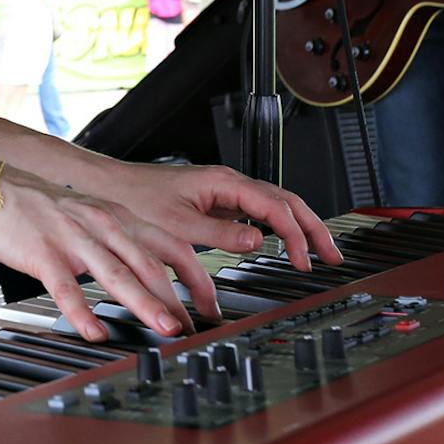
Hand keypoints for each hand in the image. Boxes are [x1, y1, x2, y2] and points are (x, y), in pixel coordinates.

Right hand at [0, 168, 195, 343]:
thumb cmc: (37, 205)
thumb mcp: (88, 213)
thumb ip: (118, 239)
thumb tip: (148, 272)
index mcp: (116, 217)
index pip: (170, 245)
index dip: (195, 277)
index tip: (208, 305)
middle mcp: (101, 225)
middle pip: (149, 263)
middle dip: (177, 298)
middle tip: (194, 327)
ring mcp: (73, 239)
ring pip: (116, 274)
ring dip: (145, 304)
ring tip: (164, 329)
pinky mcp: (44, 253)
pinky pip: (66, 288)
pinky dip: (82, 312)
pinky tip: (94, 331)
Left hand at [79, 160, 343, 321]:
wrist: (111, 188)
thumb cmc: (137, 199)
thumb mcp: (178, 224)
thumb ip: (220, 233)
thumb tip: (258, 241)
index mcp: (225, 183)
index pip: (276, 206)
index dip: (296, 234)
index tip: (304, 261)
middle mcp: (229, 182)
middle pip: (286, 200)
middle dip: (313, 227)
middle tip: (332, 256)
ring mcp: (225, 190)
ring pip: (275, 204)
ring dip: (299, 226)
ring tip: (317, 252)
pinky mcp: (217, 200)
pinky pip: (258, 210)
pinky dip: (278, 227)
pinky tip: (283, 243)